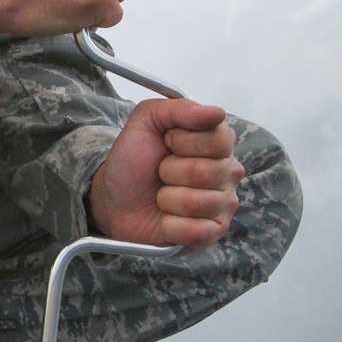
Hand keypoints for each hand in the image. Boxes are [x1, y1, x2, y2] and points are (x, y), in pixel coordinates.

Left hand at [87, 99, 243, 248]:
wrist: (113, 196)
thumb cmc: (134, 158)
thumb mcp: (146, 121)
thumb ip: (178, 109)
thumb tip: (216, 113)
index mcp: (218, 142)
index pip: (219, 140)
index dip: (182, 142)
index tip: (166, 143)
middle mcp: (228, 172)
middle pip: (207, 172)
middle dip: (169, 171)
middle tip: (160, 172)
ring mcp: (224, 204)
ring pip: (200, 203)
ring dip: (167, 199)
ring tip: (162, 195)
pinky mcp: (213, 233)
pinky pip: (198, 232)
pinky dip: (171, 226)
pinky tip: (166, 218)